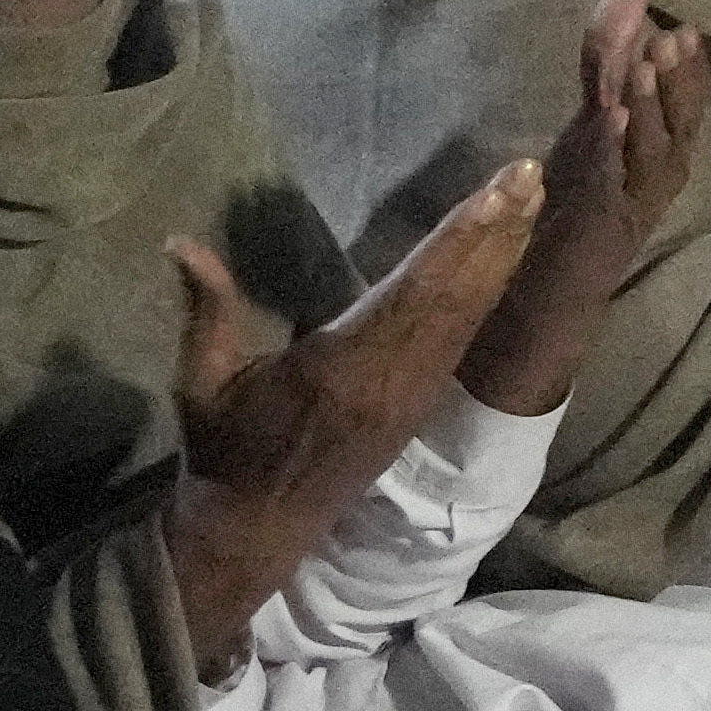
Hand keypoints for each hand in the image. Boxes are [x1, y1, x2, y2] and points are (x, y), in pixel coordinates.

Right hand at [166, 162, 543, 642]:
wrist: (256, 532)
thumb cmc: (224, 452)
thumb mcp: (203, 382)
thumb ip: (206, 309)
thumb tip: (180, 241)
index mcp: (341, 370)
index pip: (415, 291)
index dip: (460, 240)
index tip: (497, 192)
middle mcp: (391, 382)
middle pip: (454, 297)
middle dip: (495, 235)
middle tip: (530, 178)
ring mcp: (410, 400)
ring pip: (466, 319)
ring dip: (499, 259)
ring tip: (530, 203)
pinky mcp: (416, 410)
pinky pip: (459, 343)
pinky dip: (485, 297)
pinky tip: (504, 262)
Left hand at [464, 0, 710, 417]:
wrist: (546, 303)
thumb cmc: (572, 210)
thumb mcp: (591, 132)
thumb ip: (605, 69)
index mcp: (655, 167)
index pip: (686, 116)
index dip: (691, 76)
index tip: (688, 33)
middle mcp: (652, 191)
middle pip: (678, 136)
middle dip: (679, 87)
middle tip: (676, 38)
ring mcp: (628, 213)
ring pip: (652, 161)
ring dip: (652, 113)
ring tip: (646, 66)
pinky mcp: (595, 233)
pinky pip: (609, 188)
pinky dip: (612, 151)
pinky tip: (610, 117)